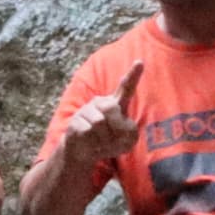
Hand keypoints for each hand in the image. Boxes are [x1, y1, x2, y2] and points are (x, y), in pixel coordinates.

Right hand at [56, 59, 146, 180]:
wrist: (83, 153)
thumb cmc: (108, 143)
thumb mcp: (127, 141)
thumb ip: (129, 131)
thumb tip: (116, 122)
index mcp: (115, 104)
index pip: (126, 88)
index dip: (133, 75)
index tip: (140, 62)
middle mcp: (100, 103)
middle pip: (111, 108)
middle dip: (114, 126)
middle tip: (112, 138)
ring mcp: (86, 111)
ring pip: (99, 123)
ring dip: (103, 139)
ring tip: (100, 142)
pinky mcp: (75, 122)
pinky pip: (88, 131)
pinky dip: (92, 143)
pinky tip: (90, 144)